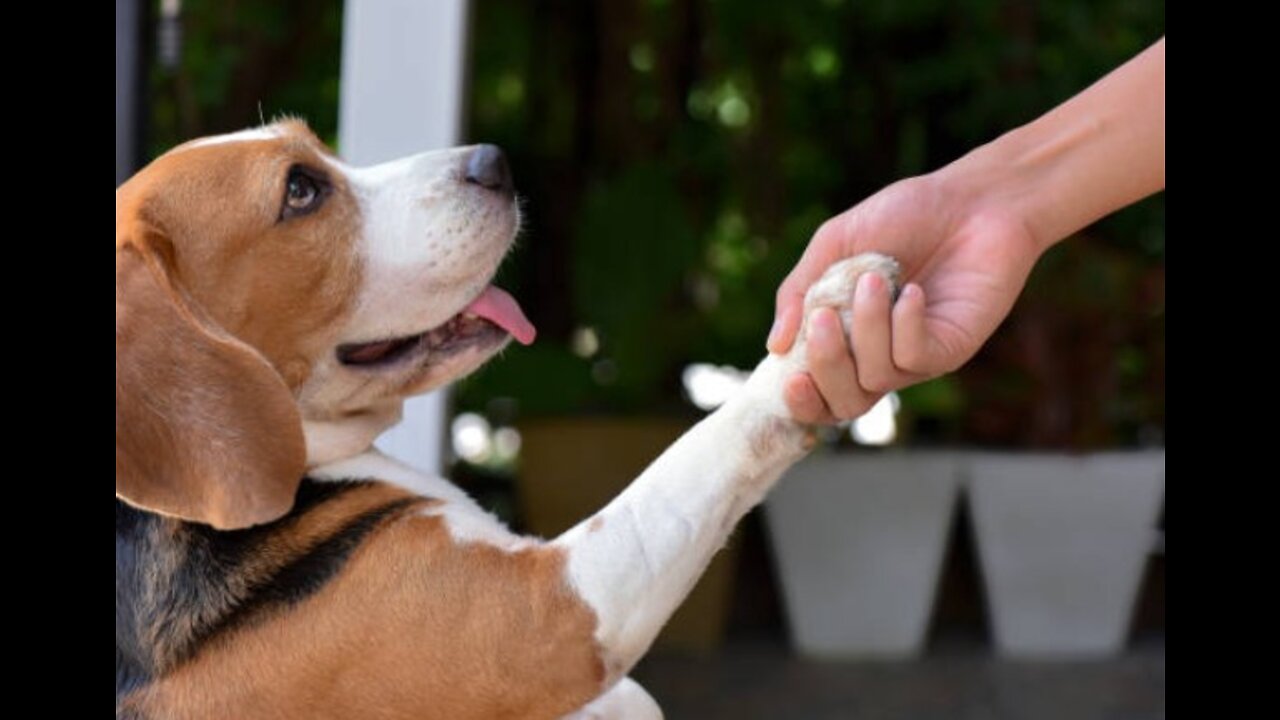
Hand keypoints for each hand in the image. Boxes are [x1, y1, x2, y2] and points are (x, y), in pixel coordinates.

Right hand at [767, 173, 1041, 424]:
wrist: (973, 198)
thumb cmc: (904, 216)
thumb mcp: (835, 243)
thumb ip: (799, 291)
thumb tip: (776, 346)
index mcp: (846, 336)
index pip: (818, 392)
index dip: (800, 399)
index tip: (789, 376)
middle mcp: (880, 356)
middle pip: (844, 402)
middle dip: (827, 366)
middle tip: (825, 319)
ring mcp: (916, 357)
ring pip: (876, 378)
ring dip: (867, 329)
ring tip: (874, 278)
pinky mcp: (951, 348)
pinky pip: (914, 359)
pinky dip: (904, 325)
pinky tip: (912, 290)